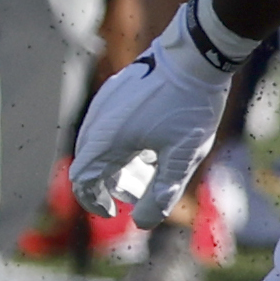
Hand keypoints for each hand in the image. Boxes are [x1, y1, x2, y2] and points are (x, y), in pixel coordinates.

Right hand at [69, 0, 241, 225]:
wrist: (196, 56)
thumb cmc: (190, 107)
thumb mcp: (182, 157)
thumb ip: (161, 194)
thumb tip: (142, 224)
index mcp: (107, 140)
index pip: (82, 181)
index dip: (94, 202)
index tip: (113, 213)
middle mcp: (98, 120)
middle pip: (92, 163)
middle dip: (113, 183)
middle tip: (140, 194)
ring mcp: (106, 102)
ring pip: (102, 143)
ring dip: (120, 163)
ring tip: (150, 171)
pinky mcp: (118, 90)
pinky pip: (110, 124)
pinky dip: (124, 143)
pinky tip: (152, 145)